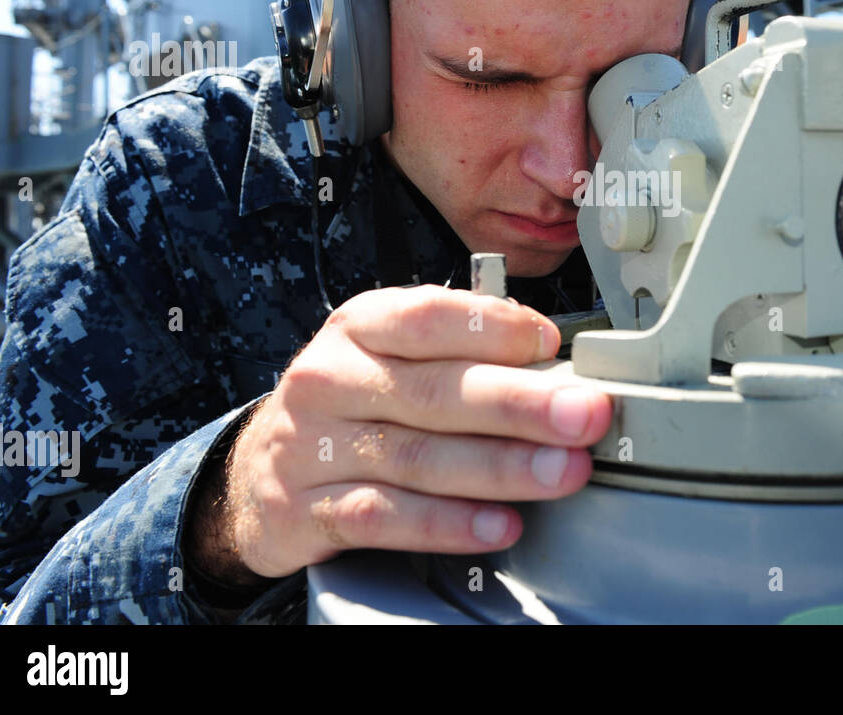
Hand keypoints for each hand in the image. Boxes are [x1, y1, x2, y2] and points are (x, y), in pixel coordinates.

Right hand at [191, 286, 611, 581]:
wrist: (257, 467)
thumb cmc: (353, 401)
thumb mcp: (392, 355)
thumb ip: (463, 354)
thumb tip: (555, 369)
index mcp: (360, 326)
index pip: (430, 317)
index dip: (496, 331)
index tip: (554, 349)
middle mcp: (331, 379)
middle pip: (435, 391)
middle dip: (521, 404)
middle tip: (584, 415)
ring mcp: (312, 446)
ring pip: (418, 457)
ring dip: (501, 468)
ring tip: (562, 473)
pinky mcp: (305, 509)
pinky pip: (385, 517)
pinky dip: (448, 524)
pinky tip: (498, 524)